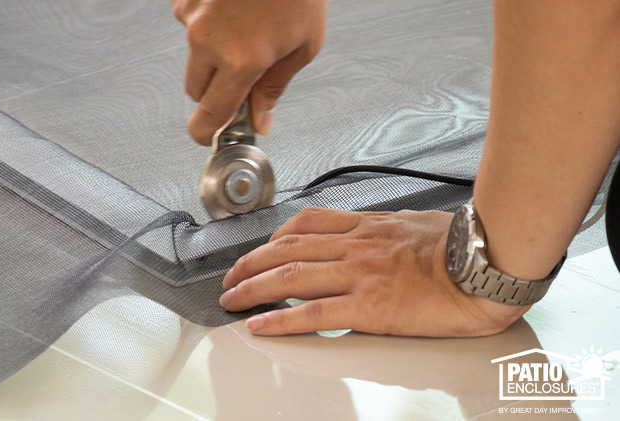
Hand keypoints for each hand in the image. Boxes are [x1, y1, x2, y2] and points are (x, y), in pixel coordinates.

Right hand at [171, 0, 327, 143]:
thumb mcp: (304, 43)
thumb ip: (275, 86)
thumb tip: (261, 120)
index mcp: (240, 61)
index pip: (210, 115)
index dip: (207, 133)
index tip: (209, 137)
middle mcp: (207, 41)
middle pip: (195, 90)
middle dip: (215, 91)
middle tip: (242, 75)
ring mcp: (191, 16)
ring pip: (194, 53)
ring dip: (213, 51)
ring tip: (247, 24)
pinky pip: (192, 21)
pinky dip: (210, 20)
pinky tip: (234, 5)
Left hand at [220, 207, 528, 336]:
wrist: (487, 264)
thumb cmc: (463, 245)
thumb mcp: (418, 223)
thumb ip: (389, 232)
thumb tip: (378, 240)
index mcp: (368, 226)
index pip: (306, 223)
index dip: (274, 236)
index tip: (261, 246)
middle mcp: (356, 245)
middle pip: (287, 249)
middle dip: (251, 262)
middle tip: (231, 276)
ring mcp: (359, 274)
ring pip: (290, 276)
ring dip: (253, 287)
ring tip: (232, 299)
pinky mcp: (368, 306)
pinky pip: (312, 313)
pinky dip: (280, 318)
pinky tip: (261, 325)